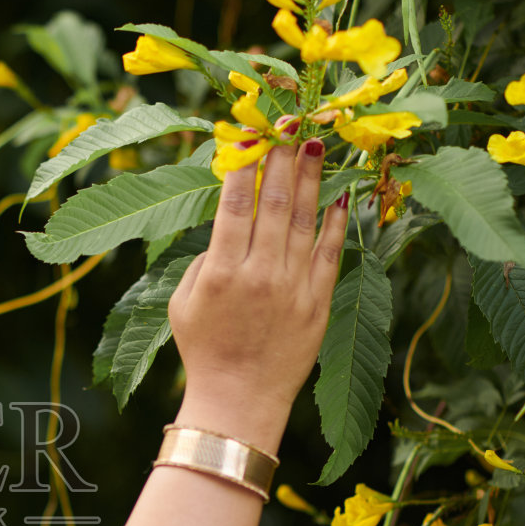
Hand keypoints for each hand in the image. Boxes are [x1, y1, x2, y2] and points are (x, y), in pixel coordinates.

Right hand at [166, 141, 348, 450]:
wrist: (239, 399)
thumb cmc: (204, 350)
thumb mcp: (183, 303)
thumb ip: (204, 260)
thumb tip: (230, 224)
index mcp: (221, 272)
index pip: (234, 204)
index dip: (244, 166)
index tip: (251, 138)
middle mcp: (259, 274)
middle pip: (274, 203)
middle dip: (282, 160)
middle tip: (289, 126)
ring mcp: (293, 287)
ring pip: (305, 220)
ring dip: (311, 178)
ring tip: (316, 143)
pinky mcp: (318, 303)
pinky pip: (331, 253)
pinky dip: (337, 222)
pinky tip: (341, 195)